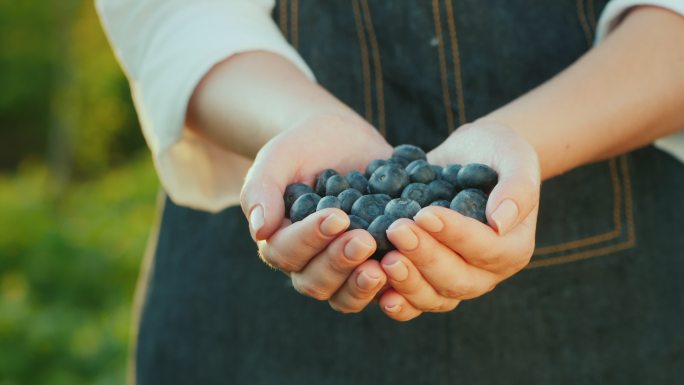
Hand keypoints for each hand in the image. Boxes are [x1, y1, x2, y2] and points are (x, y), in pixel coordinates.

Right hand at [240, 112, 391, 312]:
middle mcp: (308, 263)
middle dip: (339, 263)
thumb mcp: (278, 157)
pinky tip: (407, 269)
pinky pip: (380, 292)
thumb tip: (259, 231)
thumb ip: (262, 189)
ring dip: (361, 286)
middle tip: (365, 240)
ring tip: (383, 266)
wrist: (342, 139)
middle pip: (315, 282)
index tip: (337, 216)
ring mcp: (342, 271)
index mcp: (279, 241)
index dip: (310, 239)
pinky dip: (392, 287)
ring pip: (344, 297)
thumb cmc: (303, 146)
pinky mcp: (374, 267)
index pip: (286, 252)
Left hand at [377, 121, 540, 320]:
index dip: (454, 234)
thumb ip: (517, 188)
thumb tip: (500, 223)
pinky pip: (413, 301)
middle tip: (397, 230)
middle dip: (425, 256)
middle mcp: (486, 274)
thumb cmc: (496, 152)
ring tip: (384, 259)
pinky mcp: (427, 280)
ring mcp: (455, 281)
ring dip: (407, 281)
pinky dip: (396, 300)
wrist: (468, 157)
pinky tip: (376, 289)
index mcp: (513, 248)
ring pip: (433, 297)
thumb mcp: (514, 158)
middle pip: (457, 279)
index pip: (485, 248)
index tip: (424, 213)